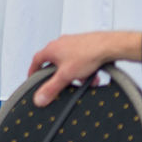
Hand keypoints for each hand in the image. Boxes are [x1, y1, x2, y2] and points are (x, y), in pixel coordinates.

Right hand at [27, 30, 141, 105]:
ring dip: (73, 74)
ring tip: (82, 82)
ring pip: (68, 62)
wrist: (108, 45)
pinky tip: (92, 76)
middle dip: (59, 76)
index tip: (34, 78)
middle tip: (62, 84)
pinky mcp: (83, 44)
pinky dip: (83, 69)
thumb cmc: (88, 54)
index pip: (36, 61)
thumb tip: (39, 98)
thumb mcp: (66, 76)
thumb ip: (51, 88)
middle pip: (53, 63)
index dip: (33, 71)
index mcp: (51, 49)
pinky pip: (79, 59)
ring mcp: (72, 43)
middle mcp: (60, 44)